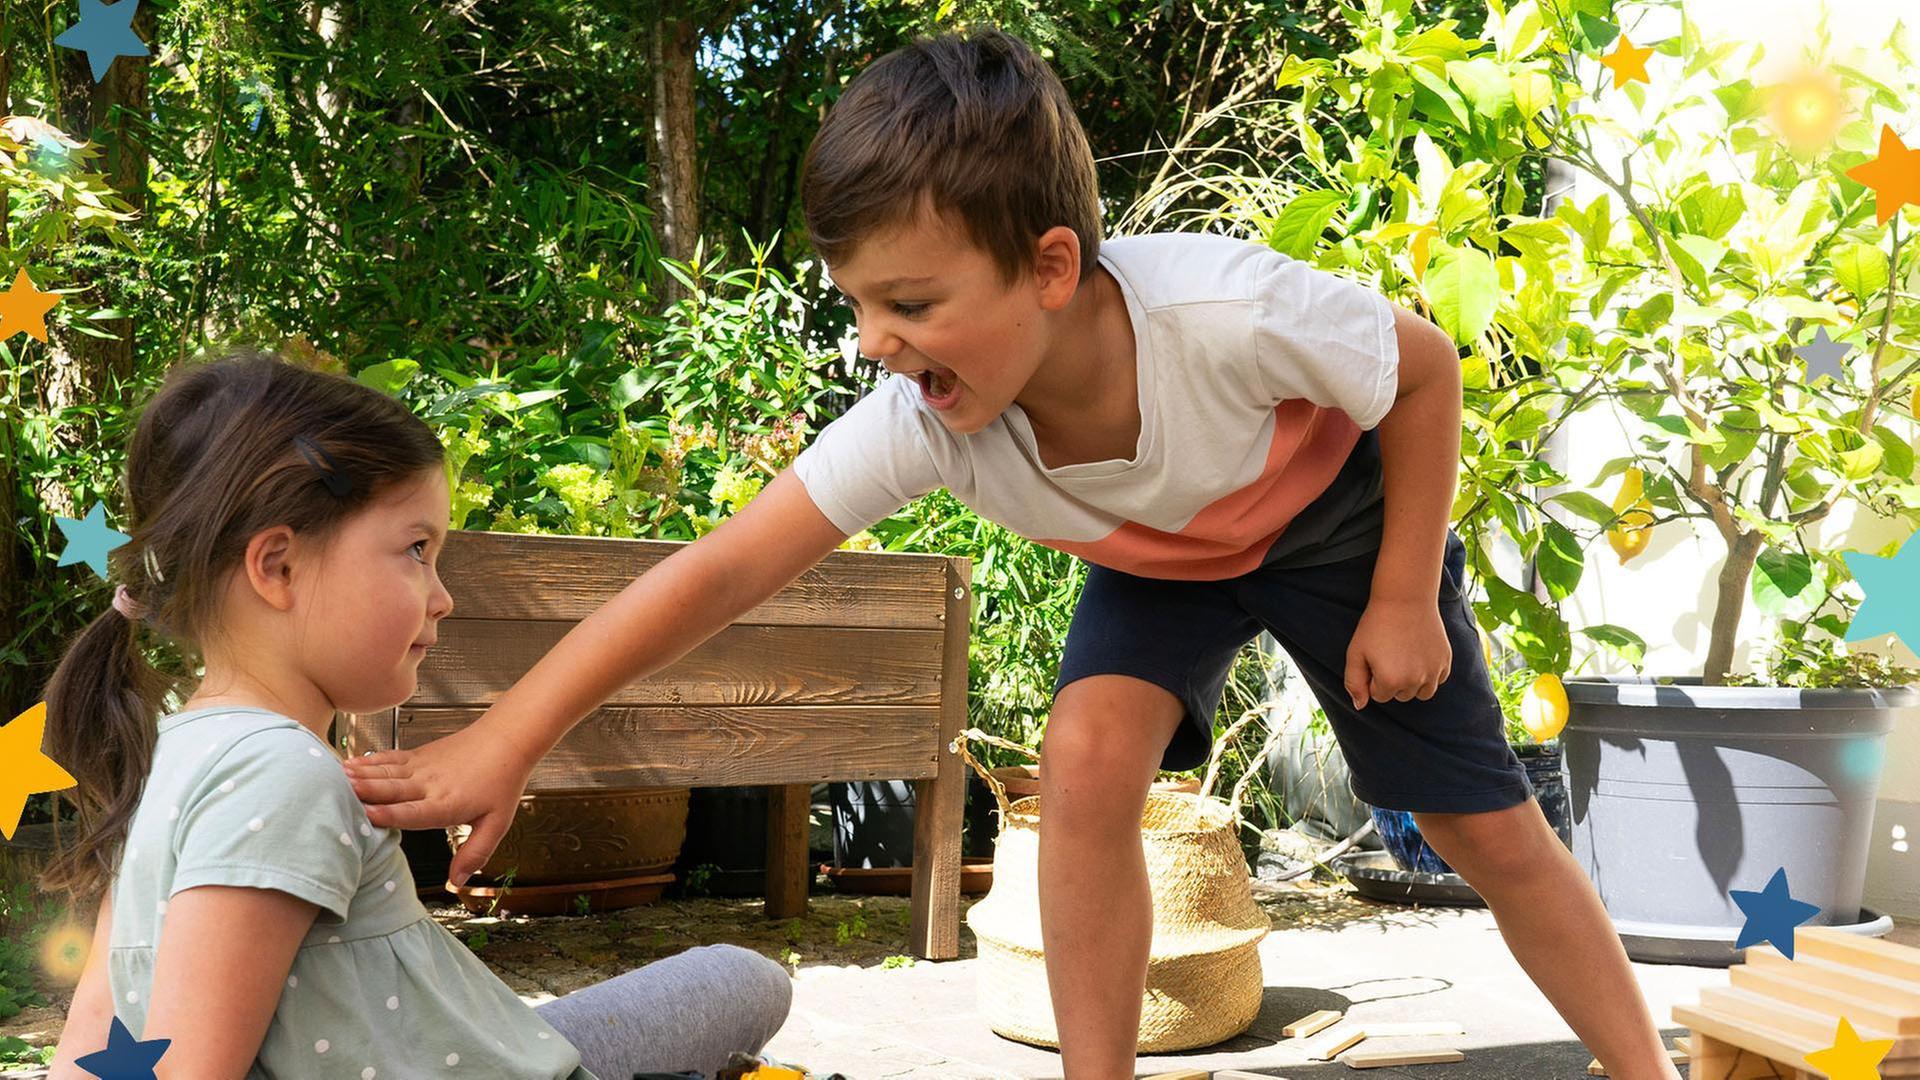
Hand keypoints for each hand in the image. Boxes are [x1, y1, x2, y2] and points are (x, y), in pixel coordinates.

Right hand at [342, 719, 536, 885]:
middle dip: (364, 792)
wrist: (507, 740)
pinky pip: (390, 759)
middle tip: (337, 793)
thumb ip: (475, 853)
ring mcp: (422, 768)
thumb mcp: (496, 824)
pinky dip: (369, 761)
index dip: (389, 815)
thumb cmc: (502, 782)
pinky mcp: (419, 755)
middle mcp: (430, 785)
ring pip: (386, 772)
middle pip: (393, 790)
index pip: (413, 812)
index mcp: (446, 805)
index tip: (366, 815)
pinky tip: (350, 763)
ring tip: (335, 777)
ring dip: (360, 775)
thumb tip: (456, 882)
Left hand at [1344, 596, 1452, 710]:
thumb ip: (1354, 683)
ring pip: (1421, 693)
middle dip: (1392, 680)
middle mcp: (1415, 681)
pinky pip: (1437, 680)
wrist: (1405, 598)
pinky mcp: (1446, 661)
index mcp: (1390, 681)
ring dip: (1412, 682)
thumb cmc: (1376, 625)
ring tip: (1404, 657)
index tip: (1374, 656)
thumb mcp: (1355, 653)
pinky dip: (1429, 674)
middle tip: (1389, 653)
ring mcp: (1434, 672)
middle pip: (1400, 695)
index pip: (1379, 696)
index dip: (1373, 677)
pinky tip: (1419, 654)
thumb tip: (1360, 706)